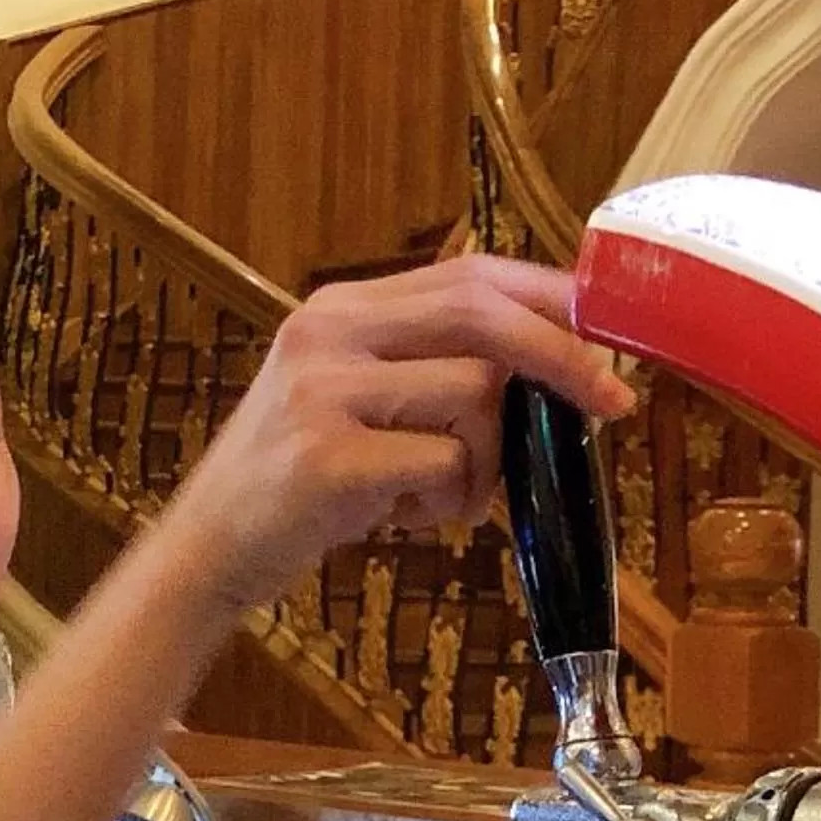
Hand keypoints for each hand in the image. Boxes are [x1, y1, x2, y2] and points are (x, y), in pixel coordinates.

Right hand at [162, 255, 633, 612]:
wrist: (210, 548)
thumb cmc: (301, 481)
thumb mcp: (355, 398)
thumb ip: (430, 365)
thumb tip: (555, 364)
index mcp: (342, 308)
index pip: (468, 272)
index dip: (548, 296)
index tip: (607, 328)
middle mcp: (327, 333)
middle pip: (480, 311)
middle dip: (560, 356)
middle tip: (610, 402)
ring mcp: (322, 392)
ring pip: (474, 396)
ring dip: (487, 459)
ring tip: (439, 493)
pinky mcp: (326, 458)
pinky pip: (446, 465)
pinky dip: (448, 502)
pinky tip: (401, 516)